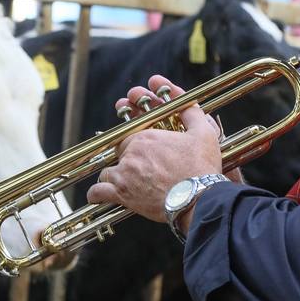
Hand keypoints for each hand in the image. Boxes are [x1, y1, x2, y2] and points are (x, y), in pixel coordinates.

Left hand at [86, 75, 224, 221]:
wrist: (198, 198)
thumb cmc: (201, 168)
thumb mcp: (203, 133)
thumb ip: (191, 113)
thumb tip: (186, 102)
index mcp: (147, 136)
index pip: (131, 131)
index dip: (133, 134)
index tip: (134, 135)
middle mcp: (132, 152)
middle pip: (120, 151)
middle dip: (128, 156)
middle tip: (138, 165)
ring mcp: (124, 173)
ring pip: (108, 170)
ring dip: (113, 175)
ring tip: (122, 181)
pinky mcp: (121, 193)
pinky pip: (98, 192)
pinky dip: (96, 194)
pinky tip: (97, 195)